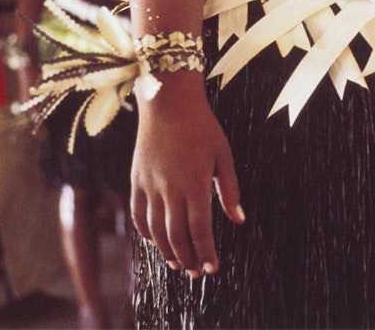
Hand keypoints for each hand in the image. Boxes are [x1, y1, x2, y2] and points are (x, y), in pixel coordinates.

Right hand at [131, 75, 242, 277]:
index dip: (206, 251)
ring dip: (167, 251)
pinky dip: (146, 232)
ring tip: (180, 263)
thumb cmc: (202, 126)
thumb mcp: (224, 155)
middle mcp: (169, 188)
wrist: (167, 102)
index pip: (199, 229)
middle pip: (176, 235)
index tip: (213, 267)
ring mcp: (150, 185)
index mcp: (195, 183)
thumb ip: (230, 189)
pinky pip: (138, 214)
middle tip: (198, 272)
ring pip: (155, 230)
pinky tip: (156, 241)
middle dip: (189, 258)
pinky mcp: (136, 180)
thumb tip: (238, 220)